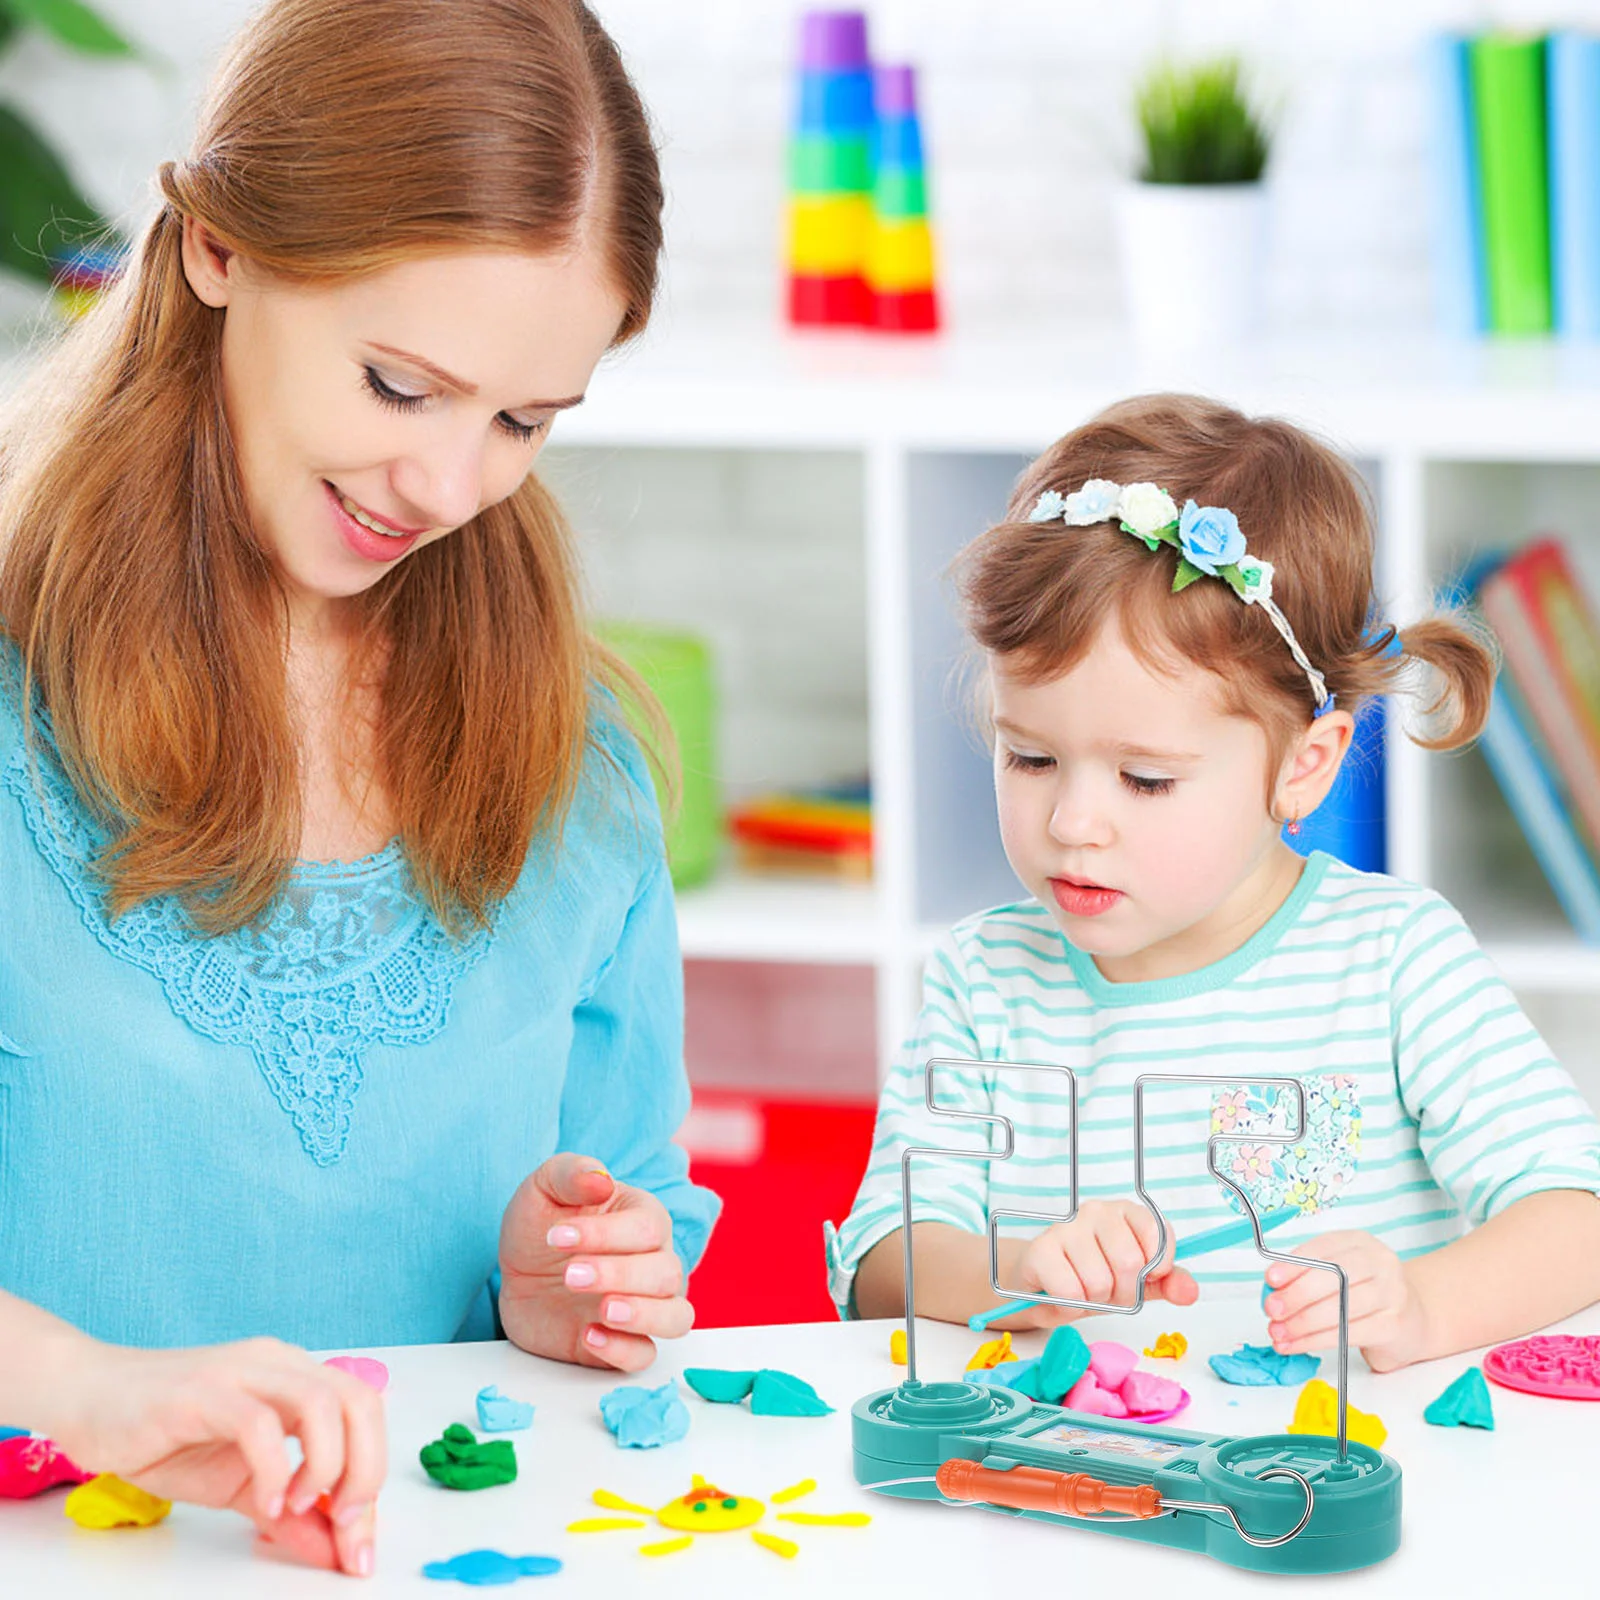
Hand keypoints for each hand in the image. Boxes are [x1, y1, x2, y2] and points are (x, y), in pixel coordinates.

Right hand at [45, 1335, 383, 1575]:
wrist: (87, 1398)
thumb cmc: (164, 1435)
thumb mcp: (237, 1484)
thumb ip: (286, 1513)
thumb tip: (332, 1551)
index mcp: (297, 1378)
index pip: (363, 1418)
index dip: (373, 1484)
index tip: (360, 1549)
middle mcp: (281, 1365)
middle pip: (361, 1403)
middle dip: (367, 1471)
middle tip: (344, 1524)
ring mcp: (245, 1372)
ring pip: (323, 1402)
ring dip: (327, 1466)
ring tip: (297, 1508)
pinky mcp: (204, 1392)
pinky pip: (260, 1424)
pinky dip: (274, 1468)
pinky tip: (264, 1503)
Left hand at [498, 1151, 691, 1372]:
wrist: (519, 1272)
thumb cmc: (542, 1222)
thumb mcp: (545, 1187)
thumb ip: (572, 1173)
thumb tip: (602, 1178)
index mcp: (644, 1219)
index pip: (648, 1228)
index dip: (606, 1234)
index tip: (556, 1236)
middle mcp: (655, 1263)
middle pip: (667, 1273)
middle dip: (619, 1275)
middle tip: (570, 1275)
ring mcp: (642, 1307)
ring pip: (676, 1318)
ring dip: (643, 1315)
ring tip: (602, 1310)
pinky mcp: (622, 1343)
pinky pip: (645, 1355)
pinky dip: (624, 1350)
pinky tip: (588, 1336)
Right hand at [1010, 1200, 1198, 1325]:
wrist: (1041, 1285)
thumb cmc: (1091, 1277)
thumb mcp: (1136, 1283)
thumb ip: (1167, 1284)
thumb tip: (1190, 1291)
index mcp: (1125, 1212)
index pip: (1159, 1234)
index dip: (1157, 1268)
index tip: (1145, 1277)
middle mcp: (1096, 1211)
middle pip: (1130, 1263)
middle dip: (1123, 1293)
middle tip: (1109, 1291)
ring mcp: (1066, 1227)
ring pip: (1099, 1282)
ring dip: (1094, 1301)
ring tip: (1083, 1292)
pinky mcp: (1040, 1249)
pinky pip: (1069, 1292)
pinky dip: (1070, 1306)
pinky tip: (1062, 1295)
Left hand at [1264, 1230, 1430, 1371]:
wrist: (1414, 1319)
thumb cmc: (1366, 1293)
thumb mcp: (1340, 1273)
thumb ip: (1308, 1275)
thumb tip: (1273, 1289)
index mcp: (1360, 1242)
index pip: (1323, 1249)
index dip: (1294, 1265)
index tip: (1271, 1279)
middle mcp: (1380, 1263)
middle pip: (1333, 1277)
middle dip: (1296, 1295)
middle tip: (1272, 1309)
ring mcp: (1392, 1294)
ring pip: (1340, 1308)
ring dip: (1303, 1323)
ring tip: (1279, 1332)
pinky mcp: (1394, 1325)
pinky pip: (1348, 1333)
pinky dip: (1316, 1341)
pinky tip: (1297, 1344)